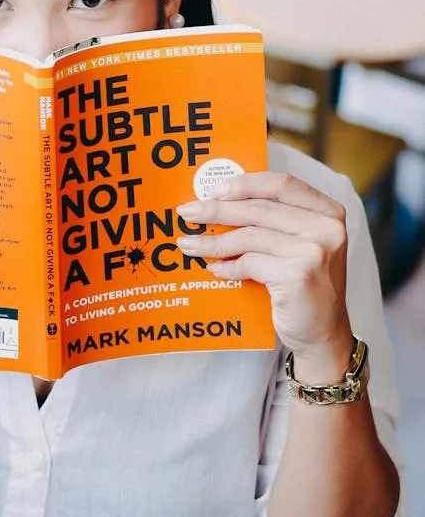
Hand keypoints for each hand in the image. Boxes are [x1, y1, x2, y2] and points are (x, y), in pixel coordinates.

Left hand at [176, 172, 352, 367]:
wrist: (324, 332)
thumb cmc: (307, 286)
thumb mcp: (301, 245)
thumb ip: (276, 222)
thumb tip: (222, 203)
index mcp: (328, 212)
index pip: (281, 184)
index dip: (245, 183)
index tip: (215, 189)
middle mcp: (326, 227)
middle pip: (259, 208)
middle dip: (217, 210)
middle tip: (188, 212)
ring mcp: (313, 251)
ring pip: (249, 236)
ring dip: (213, 241)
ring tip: (189, 244)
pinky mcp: (297, 276)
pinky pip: (249, 263)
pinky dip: (228, 266)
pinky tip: (216, 270)